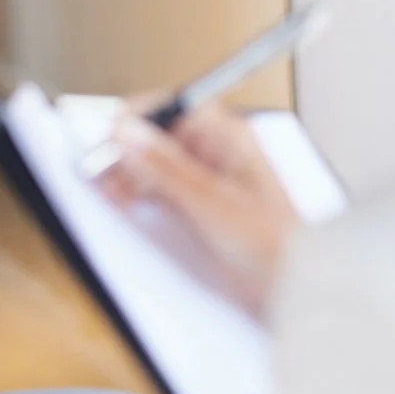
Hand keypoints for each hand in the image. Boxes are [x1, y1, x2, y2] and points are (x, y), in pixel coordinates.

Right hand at [101, 104, 298, 314]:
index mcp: (228, 136)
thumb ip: (164, 166)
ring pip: (154, 162)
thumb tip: (127, 133)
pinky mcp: (198, 204)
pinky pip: (159, 188)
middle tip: (103, 171)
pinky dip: (139, 193)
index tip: (108, 135)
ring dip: (129, 174)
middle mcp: (216, 151)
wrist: (291, 287)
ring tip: (112, 191)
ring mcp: (206, 178)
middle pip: (158, 134)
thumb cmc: (271, 244)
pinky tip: (126, 204)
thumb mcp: (209, 201)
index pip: (173, 106)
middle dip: (127, 150)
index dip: (136, 117)